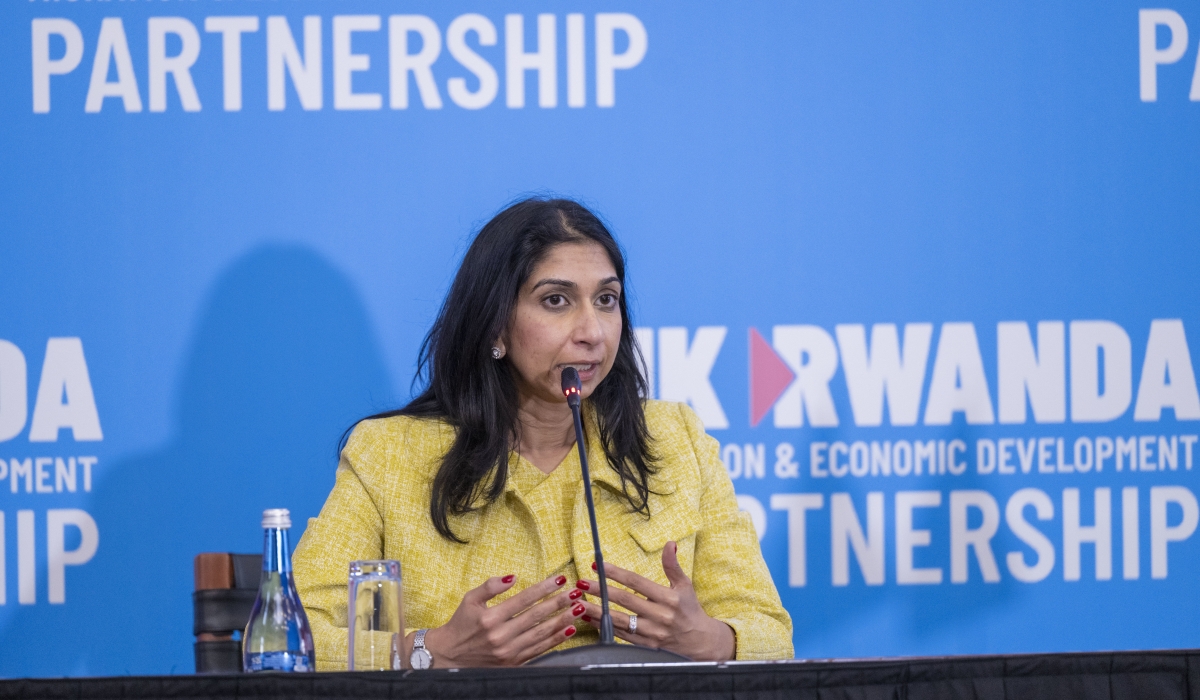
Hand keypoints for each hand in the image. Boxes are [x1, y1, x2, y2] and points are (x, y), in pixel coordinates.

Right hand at [415, 573, 586, 666]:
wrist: (449, 657)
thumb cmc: (461, 625)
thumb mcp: (469, 600)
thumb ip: (490, 586)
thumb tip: (512, 576)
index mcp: (490, 618)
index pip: (523, 599)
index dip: (543, 589)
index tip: (559, 579)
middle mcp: (500, 635)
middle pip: (535, 616)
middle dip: (558, 603)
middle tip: (576, 592)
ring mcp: (508, 652)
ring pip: (540, 634)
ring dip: (562, 621)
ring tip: (578, 609)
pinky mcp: (513, 663)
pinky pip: (538, 650)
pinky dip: (555, 641)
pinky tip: (568, 630)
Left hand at [578, 541, 734, 660]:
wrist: (700, 642)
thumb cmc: (690, 610)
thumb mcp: (685, 586)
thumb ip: (673, 566)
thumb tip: (670, 544)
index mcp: (668, 598)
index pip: (637, 583)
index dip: (617, 573)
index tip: (600, 566)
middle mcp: (660, 615)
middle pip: (625, 601)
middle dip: (601, 591)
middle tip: (582, 583)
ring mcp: (652, 633)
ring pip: (620, 620)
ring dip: (597, 612)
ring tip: (580, 603)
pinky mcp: (646, 646)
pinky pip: (621, 635)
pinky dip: (604, 627)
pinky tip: (591, 619)